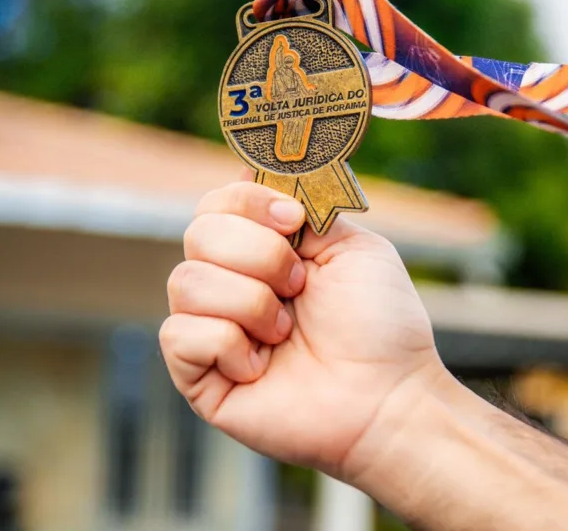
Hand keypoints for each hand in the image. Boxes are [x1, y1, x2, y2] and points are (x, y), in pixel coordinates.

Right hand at [160, 180, 444, 477]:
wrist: (388, 396)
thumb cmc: (379, 325)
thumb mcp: (353, 245)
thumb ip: (305, 205)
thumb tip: (249, 171)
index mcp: (263, 250)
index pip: (217, 203)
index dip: (247, 202)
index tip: (293, 220)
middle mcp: (231, 284)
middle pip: (197, 233)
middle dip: (258, 255)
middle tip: (299, 285)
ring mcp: (212, 330)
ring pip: (186, 281)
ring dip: (250, 303)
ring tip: (286, 331)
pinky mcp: (199, 376)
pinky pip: (179, 335)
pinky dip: (227, 344)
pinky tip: (261, 367)